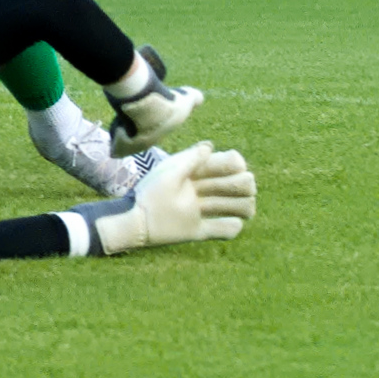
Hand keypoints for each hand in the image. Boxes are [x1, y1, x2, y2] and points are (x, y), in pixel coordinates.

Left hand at [120, 142, 256, 250]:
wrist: (135, 220)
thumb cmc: (150, 192)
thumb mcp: (169, 173)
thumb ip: (190, 159)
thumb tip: (211, 146)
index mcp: (195, 173)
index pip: (229, 164)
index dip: (234, 164)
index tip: (230, 166)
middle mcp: (202, 191)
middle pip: (237, 185)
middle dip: (239, 185)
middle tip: (231, 188)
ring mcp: (200, 211)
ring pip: (235, 207)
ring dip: (242, 206)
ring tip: (243, 209)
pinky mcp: (197, 231)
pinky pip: (223, 231)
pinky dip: (232, 228)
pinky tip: (235, 224)